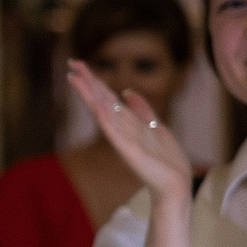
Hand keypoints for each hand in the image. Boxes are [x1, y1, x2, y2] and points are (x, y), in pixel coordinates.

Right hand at [67, 59, 192, 205]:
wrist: (175, 184)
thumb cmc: (166, 160)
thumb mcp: (156, 127)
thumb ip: (142, 110)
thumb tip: (128, 91)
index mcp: (127, 122)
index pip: (106, 96)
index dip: (94, 79)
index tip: (78, 63)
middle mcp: (121, 128)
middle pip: (101, 99)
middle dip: (87, 81)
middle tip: (71, 62)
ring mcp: (122, 139)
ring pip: (102, 111)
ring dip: (89, 94)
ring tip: (76, 78)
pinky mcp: (128, 151)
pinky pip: (113, 132)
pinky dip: (104, 118)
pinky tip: (96, 105)